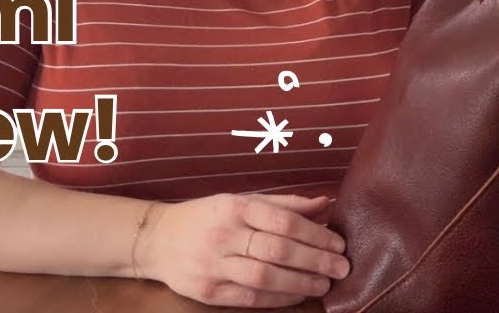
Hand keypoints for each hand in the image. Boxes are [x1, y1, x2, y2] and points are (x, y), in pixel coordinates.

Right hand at [141, 194, 348, 308]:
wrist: (157, 240)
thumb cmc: (207, 217)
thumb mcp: (240, 201)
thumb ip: (283, 204)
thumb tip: (325, 203)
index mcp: (235, 207)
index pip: (283, 221)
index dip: (315, 234)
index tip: (338, 244)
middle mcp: (224, 234)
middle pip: (278, 250)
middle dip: (315, 261)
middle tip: (341, 268)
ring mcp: (214, 264)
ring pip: (265, 276)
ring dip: (300, 282)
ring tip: (324, 284)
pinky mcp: (208, 291)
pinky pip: (250, 297)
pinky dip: (278, 298)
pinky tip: (297, 295)